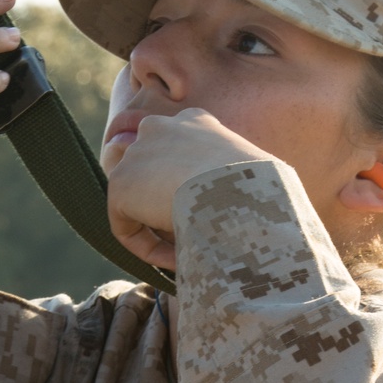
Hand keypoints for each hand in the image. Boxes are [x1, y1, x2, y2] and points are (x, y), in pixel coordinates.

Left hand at [106, 108, 270, 269]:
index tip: (211, 216)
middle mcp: (160, 127)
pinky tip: (176, 260)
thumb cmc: (262, 189)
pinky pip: (125, 226)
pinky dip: (147, 248)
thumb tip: (243, 216)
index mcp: (196, 121)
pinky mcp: (120, 185)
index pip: (178, 148)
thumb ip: (236, 185)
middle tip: (188, 235)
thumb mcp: (256, 176)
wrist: (239, 191)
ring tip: (185, 253)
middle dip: (162, 203)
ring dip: (157, 228)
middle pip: (149, 170)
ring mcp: (136, 155)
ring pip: (136, 200)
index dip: (191, 186)